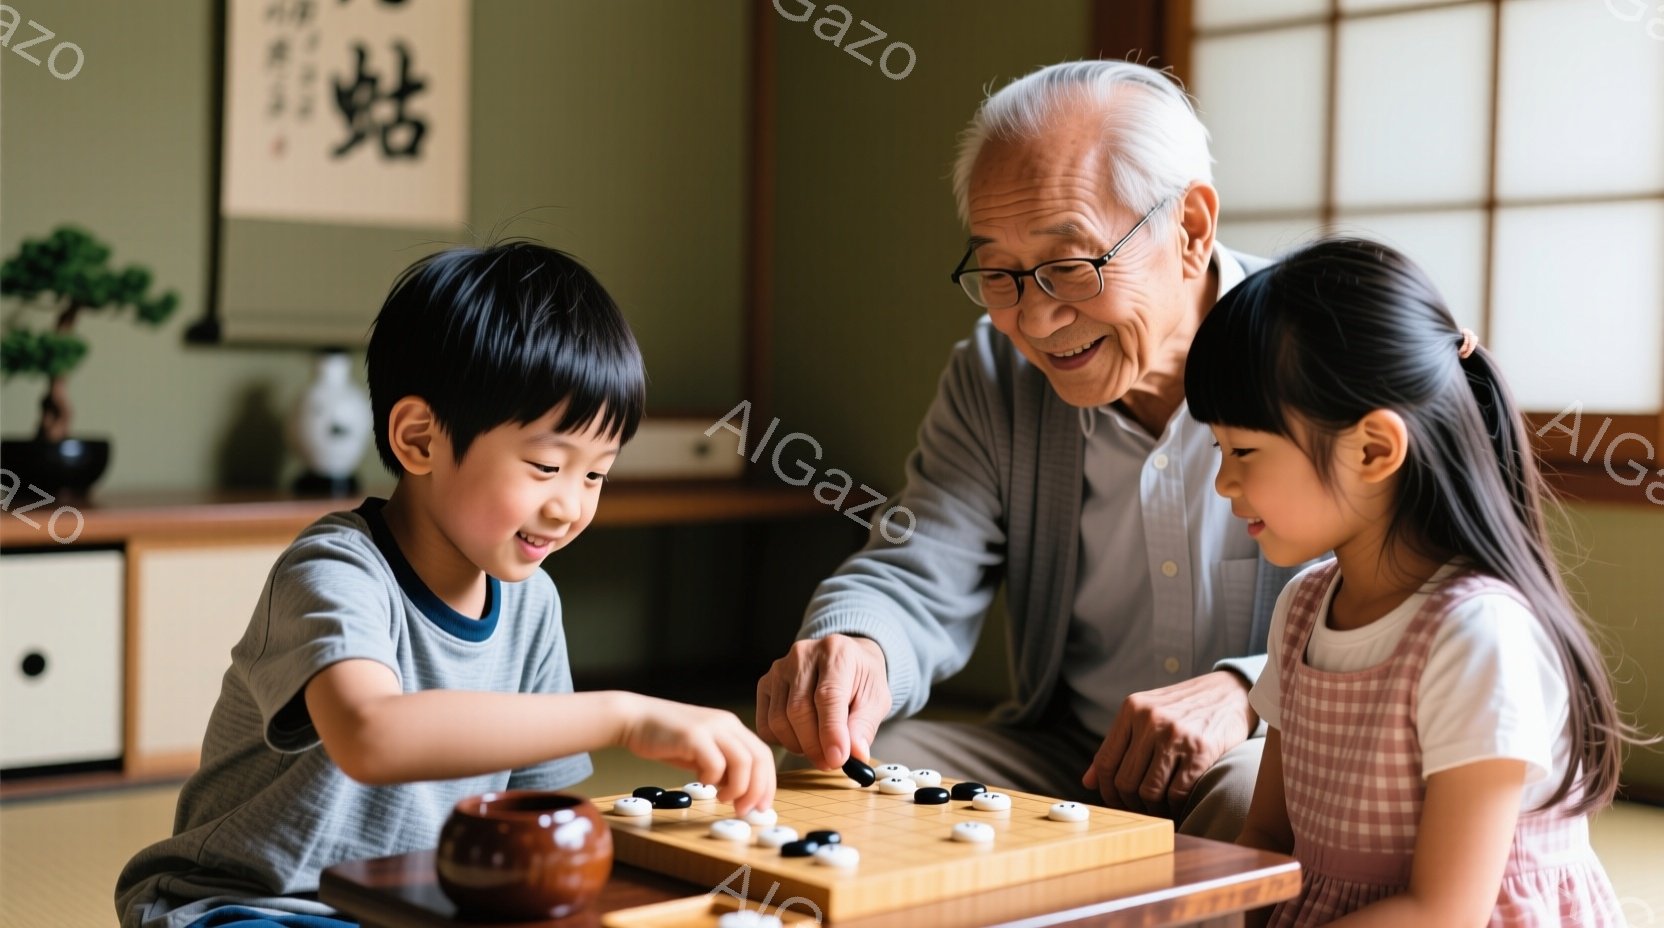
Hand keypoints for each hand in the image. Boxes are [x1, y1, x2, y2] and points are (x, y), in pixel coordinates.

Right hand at [618, 695, 775, 815]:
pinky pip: (715, 763)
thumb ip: (722, 767)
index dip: (767, 783)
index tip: (762, 806)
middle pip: (759, 758)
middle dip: (758, 790)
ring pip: (743, 762)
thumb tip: (739, 792)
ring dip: (738, 788)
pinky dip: (712, 779)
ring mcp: (711, 727)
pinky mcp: (693, 735)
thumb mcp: (702, 752)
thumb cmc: (666, 739)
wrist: (635, 719)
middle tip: (746, 810)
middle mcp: (726, 723)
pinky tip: (701, 781)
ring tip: (723, 799)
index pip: (763, 755)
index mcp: (732, 726)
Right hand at [754, 634, 888, 769]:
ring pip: (779, 719)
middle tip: (830, 763)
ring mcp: (779, 669)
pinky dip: (782, 741)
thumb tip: (855, 755)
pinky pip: (765, 724)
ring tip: (820, 750)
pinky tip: (802, 739)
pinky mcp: (765, 684)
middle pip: (798, 710)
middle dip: (814, 745)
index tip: (838, 759)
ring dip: (799, 746)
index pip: (828, 696)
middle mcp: (803, 655)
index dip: (831, 732)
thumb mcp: (876, 699)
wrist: (846, 661)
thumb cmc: (861, 680)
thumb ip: (865, 726)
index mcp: (836, 652)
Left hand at [1081, 671, 1254, 815]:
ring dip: (1151, 808)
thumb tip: (1088, 781)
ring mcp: (1176, 735)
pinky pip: (1177, 793)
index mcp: (1132, 708)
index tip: (1113, 801)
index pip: (1105, 761)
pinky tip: (1175, 806)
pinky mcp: (1201, 751)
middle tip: (1136, 809)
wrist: (1229, 693)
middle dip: (1128, 802)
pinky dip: (1174, 807)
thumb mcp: (1145, 714)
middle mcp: (1151, 720)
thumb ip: (1117, 745)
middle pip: (1125, 780)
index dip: (1105, 789)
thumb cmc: (1182, 708)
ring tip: (1155, 809)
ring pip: (1149, 791)